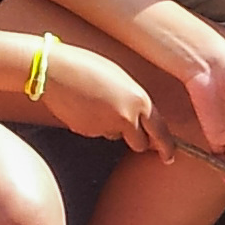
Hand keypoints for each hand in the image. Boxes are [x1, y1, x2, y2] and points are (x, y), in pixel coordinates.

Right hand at [41, 45, 169, 152]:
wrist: (56, 71)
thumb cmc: (89, 67)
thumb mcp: (122, 81)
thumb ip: (134, 101)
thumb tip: (140, 120)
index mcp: (140, 100)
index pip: (160, 130)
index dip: (166, 146)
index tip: (168, 156)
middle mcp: (127, 117)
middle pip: (140, 144)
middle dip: (137, 141)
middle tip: (133, 137)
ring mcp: (106, 127)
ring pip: (115, 136)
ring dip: (112, 128)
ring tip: (98, 103)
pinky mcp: (88, 132)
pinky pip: (97, 132)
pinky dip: (94, 124)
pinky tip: (84, 106)